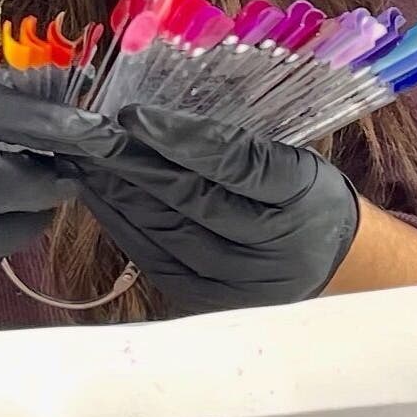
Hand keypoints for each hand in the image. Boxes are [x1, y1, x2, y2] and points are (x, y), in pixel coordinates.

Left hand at [56, 105, 362, 314]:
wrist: (335, 264)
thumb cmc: (307, 198)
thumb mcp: (292, 158)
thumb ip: (236, 145)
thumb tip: (159, 120)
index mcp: (297, 196)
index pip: (231, 164)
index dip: (178, 140)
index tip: (131, 116)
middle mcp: (269, 246)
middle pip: (188, 201)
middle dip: (129, 164)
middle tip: (86, 135)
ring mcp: (237, 282)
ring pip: (164, 231)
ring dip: (116, 193)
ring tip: (81, 160)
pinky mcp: (209, 301)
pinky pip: (154, 259)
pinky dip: (122, 224)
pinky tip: (99, 197)